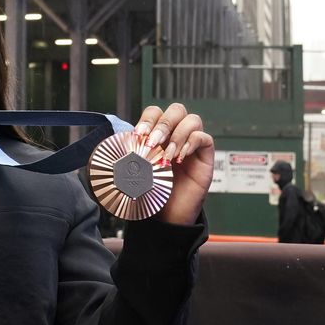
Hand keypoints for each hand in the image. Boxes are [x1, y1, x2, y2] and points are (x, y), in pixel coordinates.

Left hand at [134, 103, 213, 224]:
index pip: (156, 112)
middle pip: (176, 110)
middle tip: (152, 143)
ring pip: (192, 120)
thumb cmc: (152, 190)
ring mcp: (192, 144)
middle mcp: (175, 136)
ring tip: (167, 156)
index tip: (139, 134)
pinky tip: (181, 157)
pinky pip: (204, 138)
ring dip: (177, 135)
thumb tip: (120, 141)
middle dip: (162, 124)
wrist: (167, 214)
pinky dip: (192, 143)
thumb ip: (133, 152)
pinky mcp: (205, 156)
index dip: (148, 119)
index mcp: (157, 135)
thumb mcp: (137, 168)